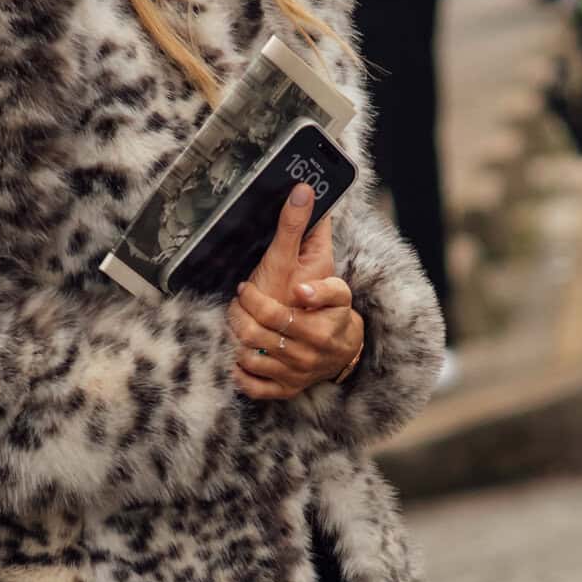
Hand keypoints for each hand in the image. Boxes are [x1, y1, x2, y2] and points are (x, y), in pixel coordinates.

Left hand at [230, 186, 361, 401]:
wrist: (344, 351)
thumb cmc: (331, 309)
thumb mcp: (329, 274)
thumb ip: (312, 235)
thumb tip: (301, 192)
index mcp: (325, 322)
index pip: (293, 310)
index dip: (279, 299)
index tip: (275, 289)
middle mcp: (312, 349)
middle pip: (261, 330)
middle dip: (242, 310)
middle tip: (240, 297)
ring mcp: (298, 372)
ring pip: (251, 355)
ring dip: (237, 335)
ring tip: (237, 320)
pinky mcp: (286, 389)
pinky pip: (254, 386)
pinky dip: (241, 373)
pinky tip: (238, 356)